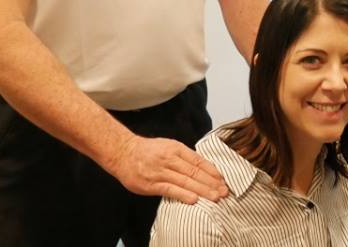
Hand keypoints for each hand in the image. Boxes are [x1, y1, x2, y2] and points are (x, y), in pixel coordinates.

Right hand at [106, 135, 228, 203]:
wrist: (123, 152)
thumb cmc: (147, 151)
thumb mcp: (168, 146)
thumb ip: (184, 156)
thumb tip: (202, 166)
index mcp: (176, 148)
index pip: (199, 161)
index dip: (213, 171)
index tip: (224, 179)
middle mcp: (170, 159)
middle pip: (195, 172)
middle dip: (212, 182)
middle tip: (225, 191)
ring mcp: (160, 171)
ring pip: (186, 181)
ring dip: (203, 190)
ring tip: (215, 197)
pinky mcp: (151, 184)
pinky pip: (170, 190)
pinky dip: (183, 195)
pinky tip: (195, 200)